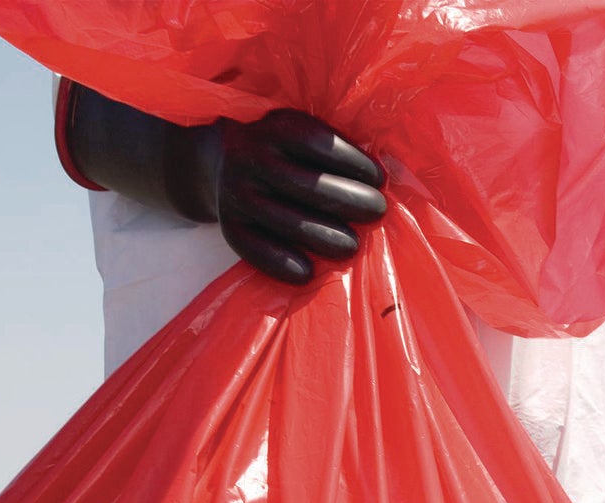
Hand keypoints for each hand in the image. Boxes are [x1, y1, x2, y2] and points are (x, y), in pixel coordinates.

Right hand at [65, 89, 385, 285]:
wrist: (215, 165)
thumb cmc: (280, 154)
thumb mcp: (298, 136)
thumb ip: (333, 150)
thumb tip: (388, 177)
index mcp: (274, 128)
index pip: (319, 144)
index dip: (354, 162)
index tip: (380, 179)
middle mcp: (251, 156)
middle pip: (309, 185)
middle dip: (350, 200)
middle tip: (377, 211)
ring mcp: (237, 192)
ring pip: (289, 221)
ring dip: (326, 237)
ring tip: (352, 246)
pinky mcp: (229, 225)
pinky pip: (257, 249)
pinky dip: (283, 263)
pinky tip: (308, 273)